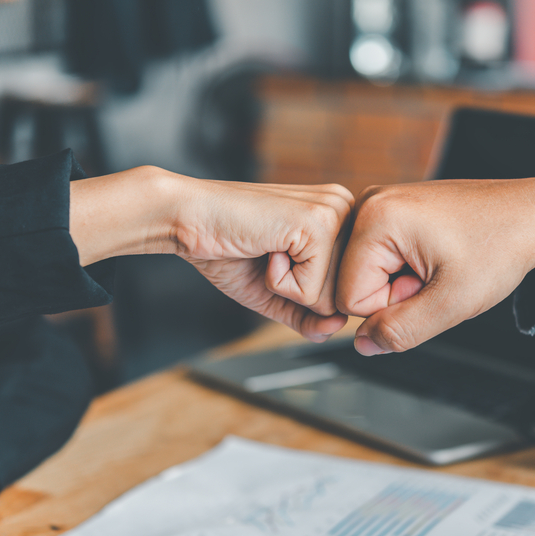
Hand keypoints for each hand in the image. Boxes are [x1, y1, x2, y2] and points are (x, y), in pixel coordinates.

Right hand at [173, 179, 354, 341]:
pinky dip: (278, 283)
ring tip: (267, 251)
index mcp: (342, 218)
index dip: (304, 291)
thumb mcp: (276, 292)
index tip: (276, 257)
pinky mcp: (318, 225)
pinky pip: (311, 292)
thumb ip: (309, 315)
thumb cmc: (228, 249)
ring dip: (288, 288)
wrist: (188, 217)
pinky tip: (264, 250)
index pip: (346, 288)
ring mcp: (335, 214)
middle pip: (343, 295)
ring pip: (332, 297)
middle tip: (269, 255)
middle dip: (298, 291)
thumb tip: (337, 326)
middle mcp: (347, 209)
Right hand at [336, 178, 534, 354]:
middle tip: (436, 275)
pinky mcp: (388, 211)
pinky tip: (433, 257)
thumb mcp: (452, 302)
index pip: (349, 297)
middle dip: (394, 294)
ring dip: (400, 282)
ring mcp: (377, 205)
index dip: (392, 306)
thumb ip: (401, 331)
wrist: (530, 216)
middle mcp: (368, 203)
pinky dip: (404, 269)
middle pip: (352, 283)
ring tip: (437, 265)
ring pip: (365, 275)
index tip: (430, 283)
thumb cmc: (500, 246)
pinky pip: (378, 260)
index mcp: (376, 218)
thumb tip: (362, 345)